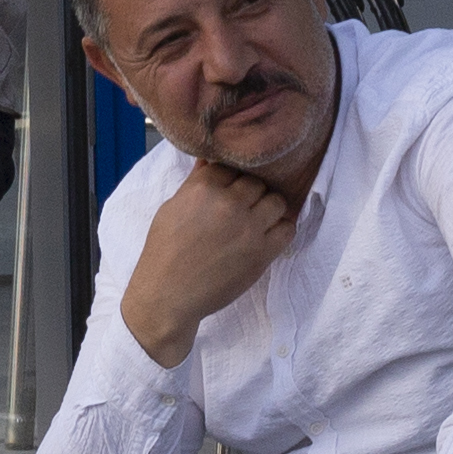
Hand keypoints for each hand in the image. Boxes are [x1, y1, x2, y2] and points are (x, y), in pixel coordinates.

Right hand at [120, 158, 299, 361]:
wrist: (168, 293)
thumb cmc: (164, 251)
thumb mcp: (171, 208)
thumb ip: (195, 182)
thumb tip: (210, 159)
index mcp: (204, 188)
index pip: (232, 166)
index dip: (231, 178)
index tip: (229, 189)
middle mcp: (229, 203)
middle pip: (257, 182)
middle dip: (251, 192)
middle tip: (243, 206)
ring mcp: (249, 227)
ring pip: (277, 201)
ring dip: (269, 208)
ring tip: (258, 219)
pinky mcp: (262, 252)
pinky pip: (288, 229)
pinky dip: (281, 229)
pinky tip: (268, 235)